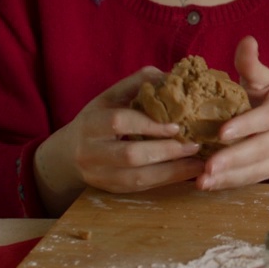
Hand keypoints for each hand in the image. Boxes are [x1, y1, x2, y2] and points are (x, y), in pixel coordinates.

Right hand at [35, 66, 204, 213]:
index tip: (177, 125)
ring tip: (199, 163)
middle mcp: (90, 152)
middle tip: (195, 145)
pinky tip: (187, 174)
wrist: (69, 154)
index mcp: (90, 123)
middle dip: (166, 151)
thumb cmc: (98, 119)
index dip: (148, 124)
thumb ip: (138, 83)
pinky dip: (167, 181)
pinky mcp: (111, 191)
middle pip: (130, 155)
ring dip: (172, 171)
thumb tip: (170, 76)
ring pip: (138, 178)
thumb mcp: (111, 97)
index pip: (119, 122)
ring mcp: (99, 175)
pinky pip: (141, 189)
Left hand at [196, 36, 268, 189]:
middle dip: (234, 159)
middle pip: (261, 149)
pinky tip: (210, 185)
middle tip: (208, 166)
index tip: (221, 133)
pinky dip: (232, 183)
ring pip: (258, 169)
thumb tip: (246, 40)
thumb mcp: (267, 80)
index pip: (266, 118)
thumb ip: (252, 65)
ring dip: (230, 177)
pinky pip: (254, 180)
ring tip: (203, 181)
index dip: (246, 126)